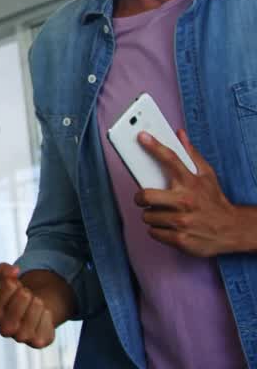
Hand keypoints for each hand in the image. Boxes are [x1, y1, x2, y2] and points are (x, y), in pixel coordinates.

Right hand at [0, 264, 56, 348]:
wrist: (29, 312)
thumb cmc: (13, 295)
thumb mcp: (4, 279)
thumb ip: (3, 270)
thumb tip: (14, 270)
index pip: (6, 288)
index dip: (13, 282)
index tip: (14, 285)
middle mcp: (4, 328)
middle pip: (21, 300)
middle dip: (26, 293)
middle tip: (25, 294)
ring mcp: (21, 337)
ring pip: (35, 312)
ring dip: (37, 303)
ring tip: (34, 303)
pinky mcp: (37, 342)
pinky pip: (47, 324)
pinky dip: (46, 315)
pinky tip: (41, 314)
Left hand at [134, 128, 247, 256]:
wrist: (233, 230)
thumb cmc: (214, 201)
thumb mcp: (207, 175)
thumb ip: (191, 154)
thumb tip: (179, 134)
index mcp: (191, 182)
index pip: (170, 159)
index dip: (154, 146)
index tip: (141, 136)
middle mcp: (185, 201)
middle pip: (145, 196)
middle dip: (140, 198)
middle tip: (145, 198)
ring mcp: (182, 222)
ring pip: (147, 216)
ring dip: (152, 216)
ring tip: (165, 214)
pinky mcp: (180, 239)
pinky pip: (153, 232)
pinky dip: (158, 231)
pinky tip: (170, 227)